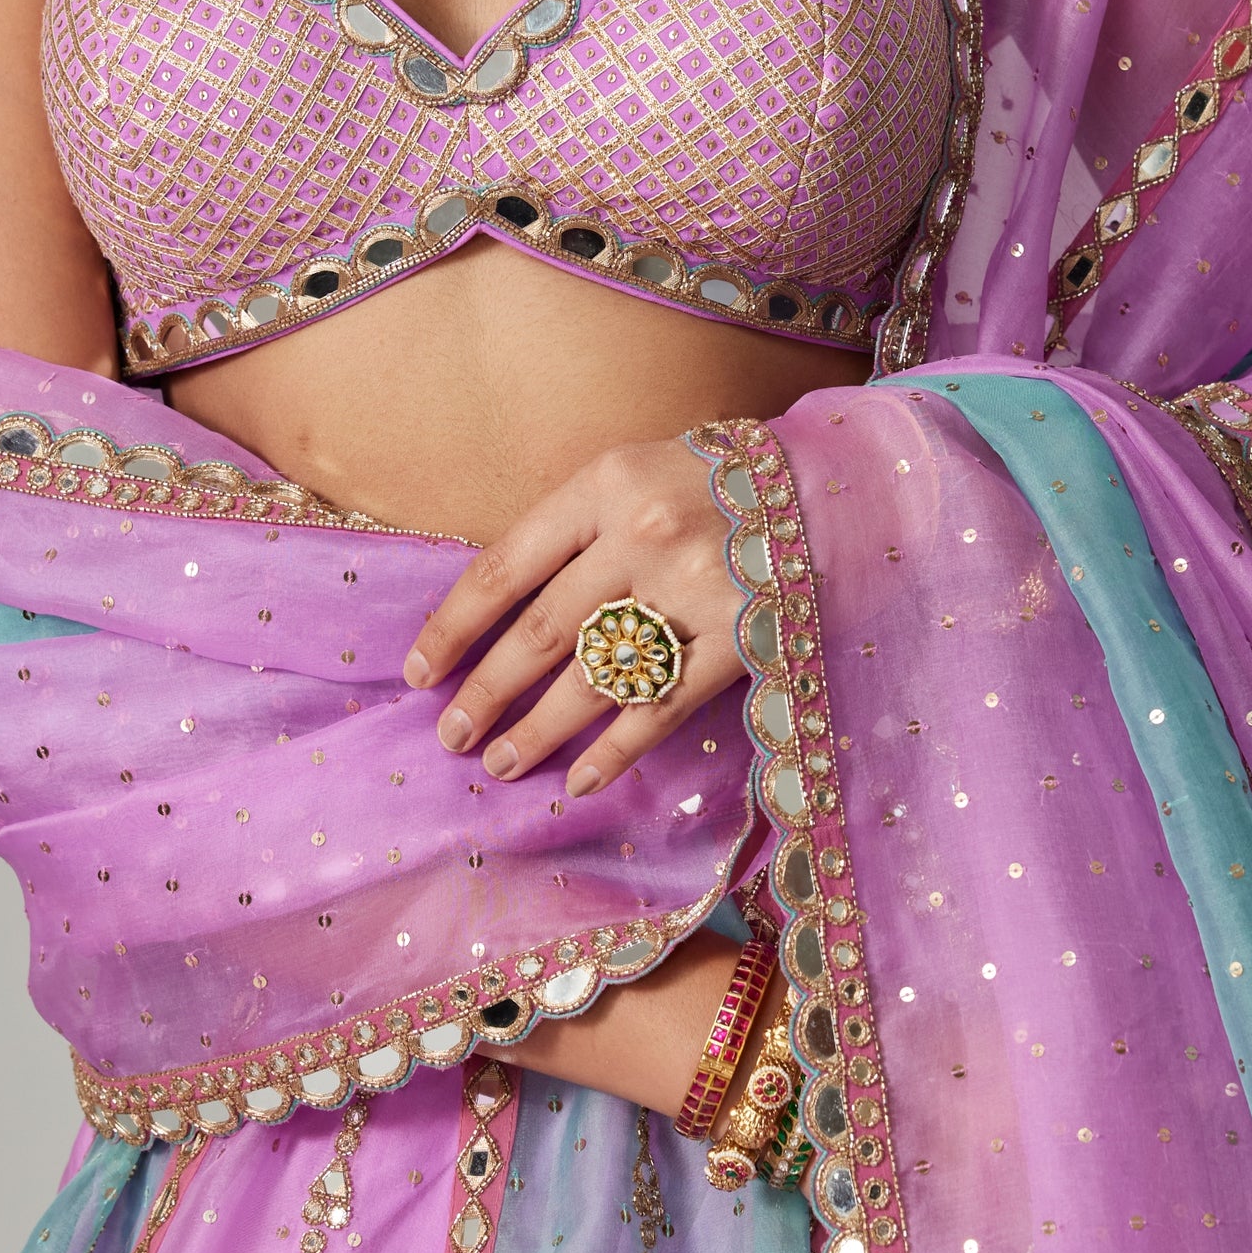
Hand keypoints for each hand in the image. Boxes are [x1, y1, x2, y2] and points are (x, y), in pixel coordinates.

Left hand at [404, 436, 747, 797]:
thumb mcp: (635, 473)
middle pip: (541, 630)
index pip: (506, 566)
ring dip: (539, 731)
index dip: (454, 626)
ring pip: (594, 678)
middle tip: (452, 736)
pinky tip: (580, 779)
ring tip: (502, 764)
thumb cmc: (715, 482)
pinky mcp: (740, 640)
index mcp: (606, 484)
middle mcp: (643, 535)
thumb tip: (500, 614)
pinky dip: (615, 750)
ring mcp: (694, 590)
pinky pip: (660, 709)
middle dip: (487, 692)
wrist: (832, 486)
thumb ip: (577, 530)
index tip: (418, 671)